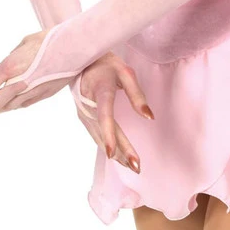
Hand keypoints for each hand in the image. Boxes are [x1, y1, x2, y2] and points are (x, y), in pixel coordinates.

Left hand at [0, 28, 69, 121]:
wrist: (76, 46)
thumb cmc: (48, 39)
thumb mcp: (22, 45)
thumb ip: (10, 60)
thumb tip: (4, 72)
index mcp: (9, 68)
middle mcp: (18, 83)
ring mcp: (32, 91)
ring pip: (7, 107)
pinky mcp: (43, 95)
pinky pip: (22, 105)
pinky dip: (11, 106)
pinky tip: (6, 107)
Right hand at [70, 53, 153, 173]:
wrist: (80, 62)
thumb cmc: (106, 65)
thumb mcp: (125, 72)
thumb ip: (137, 95)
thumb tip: (149, 118)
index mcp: (100, 91)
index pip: (105, 116)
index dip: (109, 135)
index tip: (113, 153)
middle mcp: (88, 106)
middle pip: (105, 132)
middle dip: (121, 151)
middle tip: (137, 168)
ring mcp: (84, 114)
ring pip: (99, 137)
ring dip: (116, 153)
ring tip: (132, 167)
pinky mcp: (84, 118)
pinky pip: (96, 135)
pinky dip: (108, 146)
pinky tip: (118, 158)